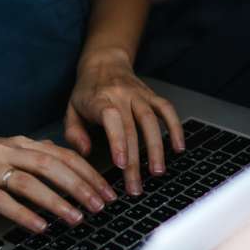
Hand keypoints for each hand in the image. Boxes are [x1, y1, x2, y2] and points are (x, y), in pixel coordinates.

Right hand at [0, 135, 117, 232]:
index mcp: (20, 143)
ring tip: (77, 218)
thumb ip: (31, 153)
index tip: (106, 191)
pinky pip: (4, 200)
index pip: (63, 155)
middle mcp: (9, 150)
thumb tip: (60, 156)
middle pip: (53, 166)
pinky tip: (40, 227)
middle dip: (81, 187)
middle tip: (100, 206)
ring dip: (58, 201)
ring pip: (32, 182)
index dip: (88, 173)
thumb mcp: (3, 150)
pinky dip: (25, 214)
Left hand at [64, 48, 184, 195]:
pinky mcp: (151, 95)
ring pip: (151, 121)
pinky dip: (175, 127)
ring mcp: (138, 94)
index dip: (117, 141)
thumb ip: (74, 133)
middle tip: (135, 187)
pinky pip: (167, 109)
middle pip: (131, 129)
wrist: (104, 62)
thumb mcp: (71, 110)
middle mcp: (120, 95)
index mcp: (98, 99)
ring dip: (156, 148)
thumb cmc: (87, 91)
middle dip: (135, 161)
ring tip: (157, 172)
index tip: (121, 164)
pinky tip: (178, 147)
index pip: (111, 118)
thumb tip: (86, 152)